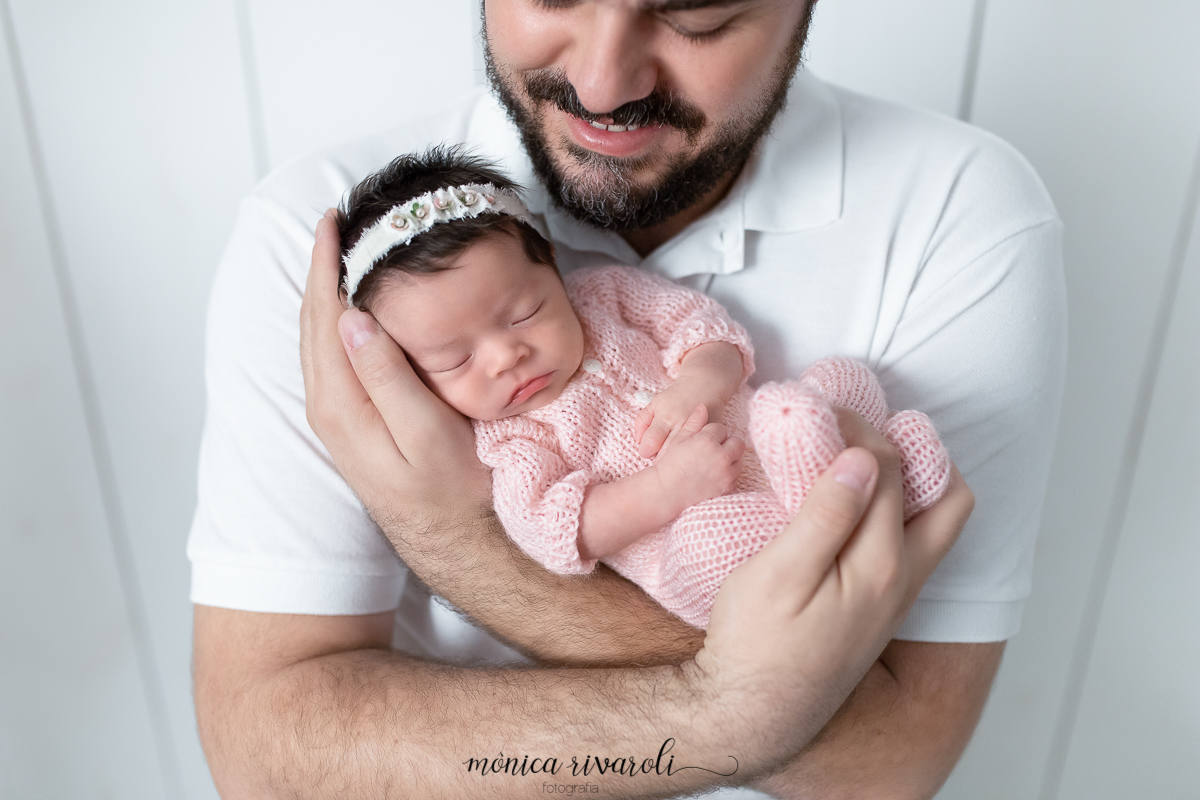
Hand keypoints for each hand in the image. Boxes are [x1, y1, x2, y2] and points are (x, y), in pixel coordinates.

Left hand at [299, 211, 491, 544]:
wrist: (451, 542)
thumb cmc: (451, 489)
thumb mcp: (426, 434)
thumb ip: (387, 378)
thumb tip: (353, 320)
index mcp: (341, 403)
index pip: (326, 316)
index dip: (326, 264)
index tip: (331, 219)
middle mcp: (327, 406)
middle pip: (313, 321)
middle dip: (318, 267)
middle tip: (333, 221)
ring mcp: (334, 416)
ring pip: (318, 337)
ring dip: (324, 290)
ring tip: (336, 251)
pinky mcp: (348, 421)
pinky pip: (329, 355)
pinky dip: (334, 318)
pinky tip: (350, 306)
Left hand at [633, 374, 729, 458]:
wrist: (705, 384)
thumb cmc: (676, 396)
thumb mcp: (655, 403)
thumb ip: (642, 421)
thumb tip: (638, 440)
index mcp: (665, 417)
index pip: (650, 442)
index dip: (645, 450)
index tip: (647, 449)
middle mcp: (681, 425)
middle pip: (666, 454)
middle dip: (659, 459)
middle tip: (659, 455)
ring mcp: (698, 431)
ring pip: (683, 456)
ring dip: (675, 459)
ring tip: (672, 456)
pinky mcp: (711, 434)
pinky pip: (700, 450)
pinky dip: (693, 454)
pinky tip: (689, 452)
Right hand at [651, 404, 745, 511]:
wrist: (667, 491)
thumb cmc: (670, 464)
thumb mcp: (678, 439)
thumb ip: (693, 422)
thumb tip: (702, 407)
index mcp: (707, 441)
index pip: (721, 429)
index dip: (712, 433)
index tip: (704, 439)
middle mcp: (720, 455)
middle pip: (737, 442)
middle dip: (727, 443)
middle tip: (714, 449)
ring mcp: (725, 472)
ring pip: (739, 460)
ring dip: (730, 458)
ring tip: (714, 462)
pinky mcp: (727, 486)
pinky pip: (736, 475)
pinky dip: (728, 473)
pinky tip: (715, 473)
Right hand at [685, 409, 974, 770]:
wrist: (752, 715)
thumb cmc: (755, 645)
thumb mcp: (779, 573)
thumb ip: (828, 514)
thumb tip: (864, 458)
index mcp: (882, 564)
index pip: (891, 469)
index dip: (860, 428)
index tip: (821, 412)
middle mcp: (904, 581)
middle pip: (949, 499)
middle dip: (917, 451)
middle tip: (863, 431)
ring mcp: (897, 600)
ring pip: (937, 526)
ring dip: (914, 483)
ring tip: (861, 461)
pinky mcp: (880, 612)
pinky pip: (913, 548)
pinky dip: (899, 514)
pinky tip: (855, 508)